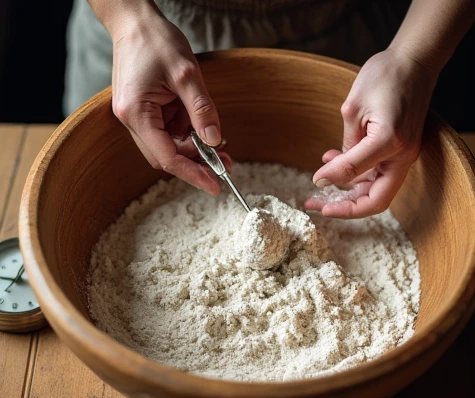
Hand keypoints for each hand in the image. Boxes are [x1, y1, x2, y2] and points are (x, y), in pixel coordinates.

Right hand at [109, 9, 227, 194]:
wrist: (135, 19)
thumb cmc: (155, 40)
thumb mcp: (187, 74)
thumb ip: (202, 110)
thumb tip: (215, 142)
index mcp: (136, 113)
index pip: (167, 158)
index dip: (193, 174)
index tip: (216, 186)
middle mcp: (132, 119)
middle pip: (167, 156)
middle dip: (197, 162)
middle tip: (226, 164)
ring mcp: (138, 115)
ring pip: (170, 146)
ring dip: (195, 148)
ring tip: (220, 144)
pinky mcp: (145, 110)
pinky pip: (170, 131)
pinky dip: (189, 133)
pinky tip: (204, 127)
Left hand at [304, 48, 435, 218]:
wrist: (414, 62)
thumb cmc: (385, 76)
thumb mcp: (354, 108)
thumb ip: (345, 147)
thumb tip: (329, 177)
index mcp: (389, 143)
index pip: (356, 175)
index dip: (334, 184)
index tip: (314, 187)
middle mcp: (402, 156)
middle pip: (376, 200)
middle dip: (346, 207)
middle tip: (317, 205)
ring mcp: (405, 156)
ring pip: (377, 190)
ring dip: (350, 193)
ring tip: (321, 186)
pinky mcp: (401, 152)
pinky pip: (379, 173)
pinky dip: (358, 175)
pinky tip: (336, 162)